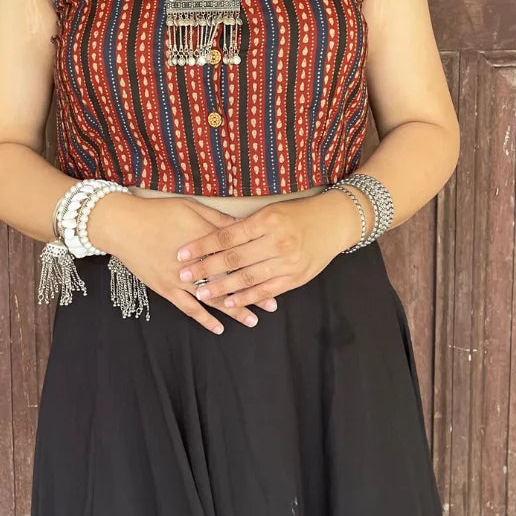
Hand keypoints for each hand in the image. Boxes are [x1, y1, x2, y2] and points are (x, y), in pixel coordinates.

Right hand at [90, 194, 279, 333]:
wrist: (122, 225)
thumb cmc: (158, 212)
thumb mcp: (192, 208)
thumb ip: (219, 222)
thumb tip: (245, 228)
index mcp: (205, 241)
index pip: (237, 257)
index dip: (257, 267)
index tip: (276, 275)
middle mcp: (194, 263)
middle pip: (229, 281)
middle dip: (252, 292)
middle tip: (272, 304)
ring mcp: (179, 279)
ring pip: (212, 298)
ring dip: (233, 309)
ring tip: (252, 320)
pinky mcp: (165, 288)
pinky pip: (188, 308)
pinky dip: (204, 318)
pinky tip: (219, 327)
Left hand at [173, 192, 350, 308]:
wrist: (333, 223)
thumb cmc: (296, 214)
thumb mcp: (270, 212)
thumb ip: (245, 226)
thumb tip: (213, 236)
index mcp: (266, 221)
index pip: (227, 235)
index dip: (202, 246)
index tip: (181, 253)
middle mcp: (277, 242)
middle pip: (234, 258)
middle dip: (206, 269)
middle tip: (184, 276)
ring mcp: (287, 262)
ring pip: (248, 278)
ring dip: (222, 288)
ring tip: (202, 293)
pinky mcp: (296, 278)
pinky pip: (266, 291)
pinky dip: (247, 298)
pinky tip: (230, 303)